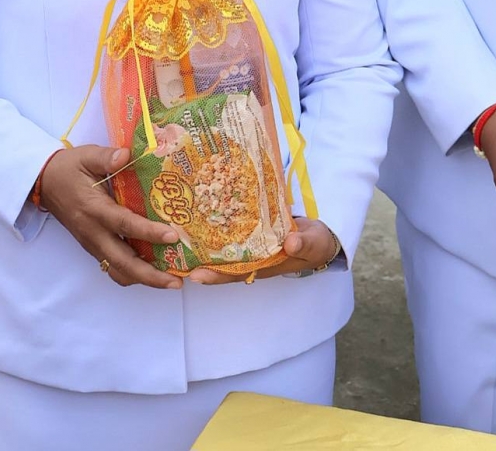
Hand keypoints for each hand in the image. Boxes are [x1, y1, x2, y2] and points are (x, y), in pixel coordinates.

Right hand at [40, 145, 183, 289]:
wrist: (43, 182)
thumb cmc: (68, 168)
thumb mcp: (86, 156)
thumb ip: (106, 157)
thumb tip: (126, 155)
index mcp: (94, 208)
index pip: (124, 224)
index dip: (149, 232)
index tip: (172, 236)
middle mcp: (93, 232)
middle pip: (123, 263)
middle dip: (151, 276)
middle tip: (177, 282)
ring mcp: (92, 243)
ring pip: (118, 271)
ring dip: (143, 279)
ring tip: (170, 281)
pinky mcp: (93, 247)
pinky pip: (113, 267)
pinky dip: (133, 272)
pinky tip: (152, 268)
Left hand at [188, 218, 338, 284]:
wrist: (319, 235)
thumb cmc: (316, 242)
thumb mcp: (314, 243)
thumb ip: (304, 243)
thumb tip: (291, 243)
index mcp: (266, 265)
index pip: (236, 273)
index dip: (217, 275)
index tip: (197, 275)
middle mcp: (254, 258)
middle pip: (222, 263)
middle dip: (200, 262)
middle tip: (176, 260)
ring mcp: (252, 246)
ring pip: (224, 249)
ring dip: (204, 246)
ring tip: (179, 238)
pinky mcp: (252, 233)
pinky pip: (231, 234)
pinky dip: (217, 230)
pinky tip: (200, 219)